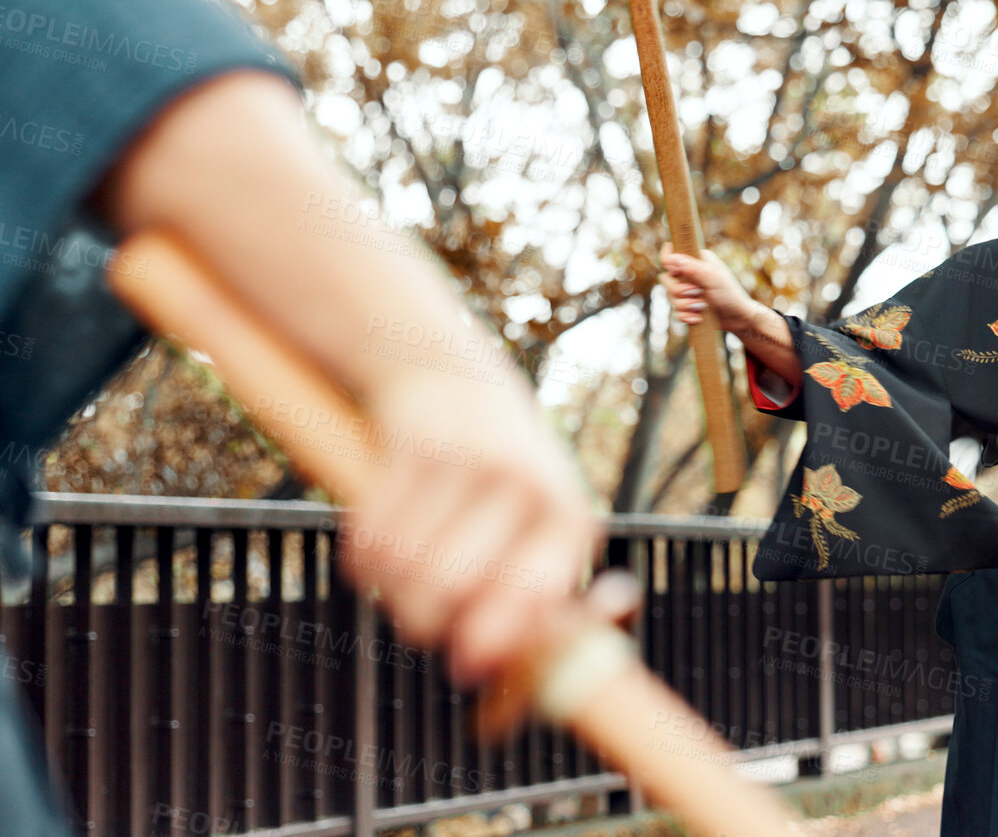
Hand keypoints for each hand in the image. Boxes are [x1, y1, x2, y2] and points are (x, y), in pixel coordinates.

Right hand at [341, 370, 602, 686]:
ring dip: (389, 590)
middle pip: (455, 591)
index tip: (465, 665)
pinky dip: (362, 559)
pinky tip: (377, 542)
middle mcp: (530, 485)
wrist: (452, 374)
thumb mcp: (538, 527)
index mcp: (572, 517)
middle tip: (420, 618)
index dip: (494, 640)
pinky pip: (369, 538)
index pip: (533, 596)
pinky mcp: (416, 445)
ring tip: (400, 577)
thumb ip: (528, 606)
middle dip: (426, 621)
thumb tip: (489, 686)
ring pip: (404, 570)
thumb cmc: (503, 479)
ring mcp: (473, 461)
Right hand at [659, 242, 754, 328]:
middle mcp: (689, 272)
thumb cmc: (730, 294)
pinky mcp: (686, 305)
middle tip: (696, 293)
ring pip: (670, 296)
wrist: (737, 318)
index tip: (676, 272)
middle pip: (666, 278)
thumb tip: (673, 258)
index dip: (668, 262)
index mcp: (696, 259)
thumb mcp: (713, 278)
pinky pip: (675, 311)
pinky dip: (686, 315)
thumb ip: (693, 267)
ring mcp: (686, 289)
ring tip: (701, 307)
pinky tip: (698, 317)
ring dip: (684, 305)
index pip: (671, 253)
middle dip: (679, 290)